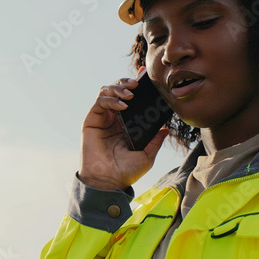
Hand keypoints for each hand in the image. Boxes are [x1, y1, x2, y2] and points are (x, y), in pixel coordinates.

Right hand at [79, 75, 169, 190]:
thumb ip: (156, 140)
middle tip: (138, 83)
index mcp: (126, 123)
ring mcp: (102, 118)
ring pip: (107, 91)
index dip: (137, 85)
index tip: (146, 77)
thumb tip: (167, 128)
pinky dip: (111, 99)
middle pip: (118, 89)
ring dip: (118, 87)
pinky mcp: (92, 120)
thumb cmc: (126, 172)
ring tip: (131, 93)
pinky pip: (100, 101)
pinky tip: (123, 104)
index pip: (132, 98)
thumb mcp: (147, 155)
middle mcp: (114, 118)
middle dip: (127, 82)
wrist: (108, 182)